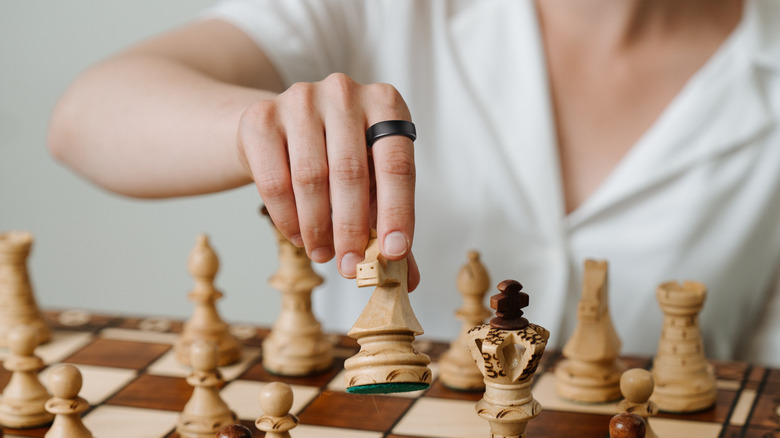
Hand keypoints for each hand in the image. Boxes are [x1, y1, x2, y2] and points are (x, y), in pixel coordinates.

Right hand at [238, 73, 419, 289]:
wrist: (280, 131)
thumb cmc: (338, 159)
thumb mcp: (372, 183)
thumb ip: (390, 223)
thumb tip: (407, 279)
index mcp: (386, 103)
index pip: (397, 164)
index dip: (397, 212)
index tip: (393, 252)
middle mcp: (344, 92)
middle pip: (351, 173)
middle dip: (351, 230)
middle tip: (350, 268)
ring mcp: (300, 98)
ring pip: (310, 178)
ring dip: (317, 227)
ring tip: (323, 253)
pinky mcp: (261, 116)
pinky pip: (274, 180)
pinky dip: (287, 217)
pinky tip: (297, 235)